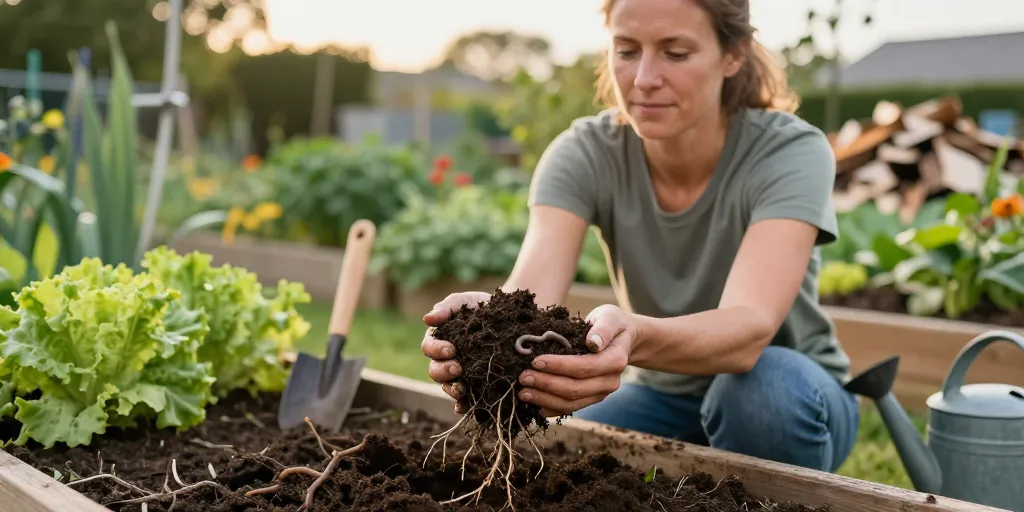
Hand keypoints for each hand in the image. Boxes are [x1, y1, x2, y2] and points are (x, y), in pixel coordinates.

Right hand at [420, 291, 491, 413]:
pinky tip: (466, 406)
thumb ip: (446, 308)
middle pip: (435, 371)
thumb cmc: (480, 306)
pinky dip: (462, 405)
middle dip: (444, 371)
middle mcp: (445, 360)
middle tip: (458, 368)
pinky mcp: (474, 384)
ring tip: (462, 389)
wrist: (508, 317)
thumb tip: (428, 319)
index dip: (437, 350)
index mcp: (439, 340)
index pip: (429, 348)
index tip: (451, 349)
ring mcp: (459, 374)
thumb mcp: (463, 302)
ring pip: (448, 386)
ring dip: (452, 389)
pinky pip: (465, 398)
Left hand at [518, 304, 636, 416]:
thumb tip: (593, 343)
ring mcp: (601, 393)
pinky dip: (551, 408)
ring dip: (545, 399)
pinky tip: (534, 404)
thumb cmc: (612, 324)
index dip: (559, 366)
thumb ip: (603, 329)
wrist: (623, 339)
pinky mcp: (591, 398)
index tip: (535, 361)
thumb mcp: (610, 317)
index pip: (584, 367)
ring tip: (523, 393)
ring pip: (571, 403)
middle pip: (575, 389)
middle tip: (523, 377)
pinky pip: (570, 408)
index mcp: (615, 360)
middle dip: (546, 384)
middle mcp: (610, 381)